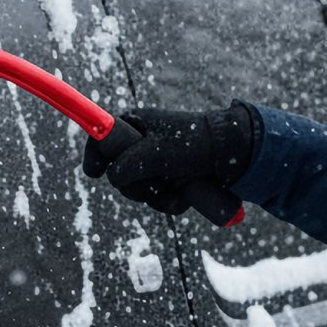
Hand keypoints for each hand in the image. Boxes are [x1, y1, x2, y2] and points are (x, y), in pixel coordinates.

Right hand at [82, 104, 255, 215]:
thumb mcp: (154, 154)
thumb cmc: (193, 145)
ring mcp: (157, 164)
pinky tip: (186, 193)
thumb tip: (113, 180)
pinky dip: (172, 201)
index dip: (93, 155)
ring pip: (140, 191)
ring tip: (178, 186)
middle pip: (119, 174)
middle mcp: (143, 145)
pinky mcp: (171, 180)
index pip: (101, 138)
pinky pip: (160, 199)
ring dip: (158, 195)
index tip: (93, 172)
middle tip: (154, 181)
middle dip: (136, 185)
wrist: (233, 155)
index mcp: (135, 126)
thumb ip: (126, 166)